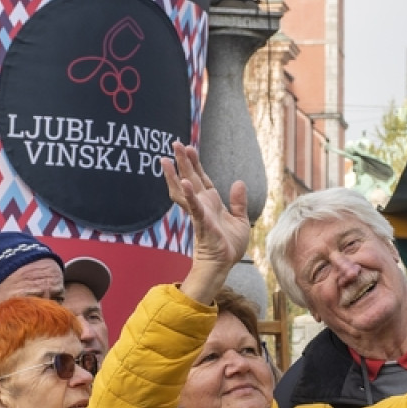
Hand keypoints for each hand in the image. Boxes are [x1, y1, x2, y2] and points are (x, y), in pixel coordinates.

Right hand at [161, 141, 249, 302]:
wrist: (224, 264)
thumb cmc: (229, 246)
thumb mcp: (240, 220)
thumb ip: (238, 201)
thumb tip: (238, 182)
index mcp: (211, 202)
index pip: (201, 178)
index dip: (195, 163)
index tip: (188, 147)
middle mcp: (202, 205)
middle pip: (190, 178)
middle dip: (182, 161)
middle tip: (174, 143)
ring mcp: (200, 213)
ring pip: (184, 190)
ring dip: (175, 174)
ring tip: (165, 159)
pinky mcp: (202, 222)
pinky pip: (194, 207)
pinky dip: (189, 194)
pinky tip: (184, 182)